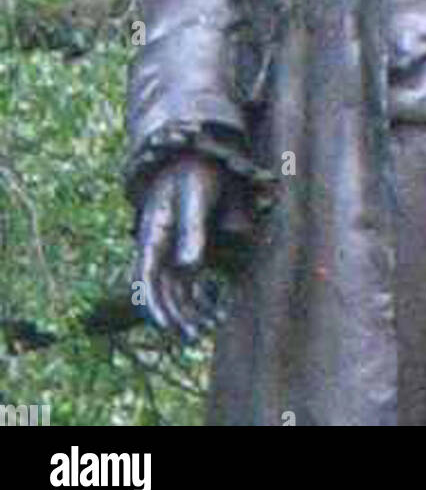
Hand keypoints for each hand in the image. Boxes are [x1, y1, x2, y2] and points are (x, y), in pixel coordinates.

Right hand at [134, 152, 223, 342]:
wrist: (200, 154)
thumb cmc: (196, 171)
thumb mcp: (196, 196)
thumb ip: (193, 229)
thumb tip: (190, 266)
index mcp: (154, 233)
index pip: (146, 276)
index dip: (152, 303)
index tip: (165, 326)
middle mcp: (159, 246)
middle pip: (160, 290)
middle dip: (174, 315)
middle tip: (194, 336)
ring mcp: (172, 249)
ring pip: (174, 289)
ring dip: (187, 311)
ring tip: (207, 328)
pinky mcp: (188, 248)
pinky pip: (189, 281)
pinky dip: (200, 297)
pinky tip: (217, 309)